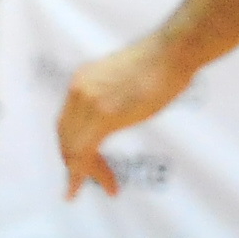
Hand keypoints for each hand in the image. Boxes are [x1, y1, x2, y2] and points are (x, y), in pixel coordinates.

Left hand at [56, 37, 195, 196]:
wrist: (173, 50)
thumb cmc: (161, 62)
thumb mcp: (124, 81)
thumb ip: (112, 99)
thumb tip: (115, 117)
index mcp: (83, 80)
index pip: (67, 121)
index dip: (72, 145)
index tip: (84, 162)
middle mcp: (79, 90)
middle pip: (65, 136)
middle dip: (74, 162)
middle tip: (85, 182)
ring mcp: (90, 101)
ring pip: (72, 148)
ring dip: (84, 173)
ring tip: (105, 187)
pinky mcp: (105, 114)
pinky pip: (86, 152)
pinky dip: (91, 173)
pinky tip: (108, 185)